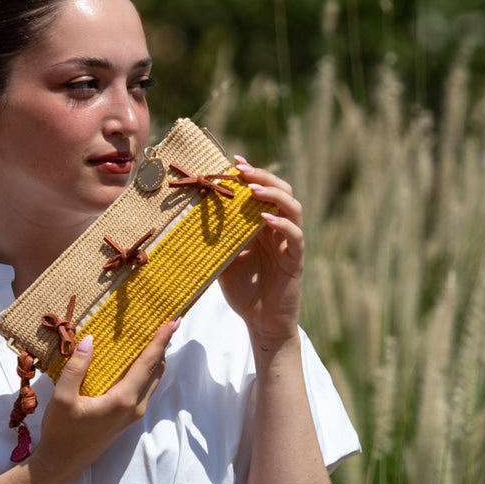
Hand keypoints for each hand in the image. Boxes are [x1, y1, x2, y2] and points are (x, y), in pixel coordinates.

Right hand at [29, 321, 175, 482]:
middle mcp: (135, 407)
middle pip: (156, 370)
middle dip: (162, 345)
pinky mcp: (128, 417)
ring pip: (153, 380)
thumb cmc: (61, 432)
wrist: (62, 463)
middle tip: (163, 322)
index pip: (148, 363)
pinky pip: (145, 387)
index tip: (173, 322)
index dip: (161, 341)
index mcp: (123, 400)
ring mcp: (134, 413)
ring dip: (155, 358)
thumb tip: (90, 339)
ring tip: (152, 336)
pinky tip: (135, 360)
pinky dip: (146, 370)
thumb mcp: (62, 398)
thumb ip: (77, 368)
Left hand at [218, 156, 304, 346]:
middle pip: (281, 190)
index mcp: (262, 224)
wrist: (261, 322)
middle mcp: (278, 228)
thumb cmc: (243, 290)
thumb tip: (189, 220)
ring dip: (274, 194)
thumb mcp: (223, 260)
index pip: (262, 190)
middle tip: (242, 169)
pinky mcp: (295, 259)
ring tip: (253, 189)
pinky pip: (294, 236)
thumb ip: (215, 240)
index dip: (252, 174)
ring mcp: (289, 243)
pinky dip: (282, 224)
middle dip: (262, 176)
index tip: (234, 161)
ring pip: (292, 207)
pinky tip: (265, 219)